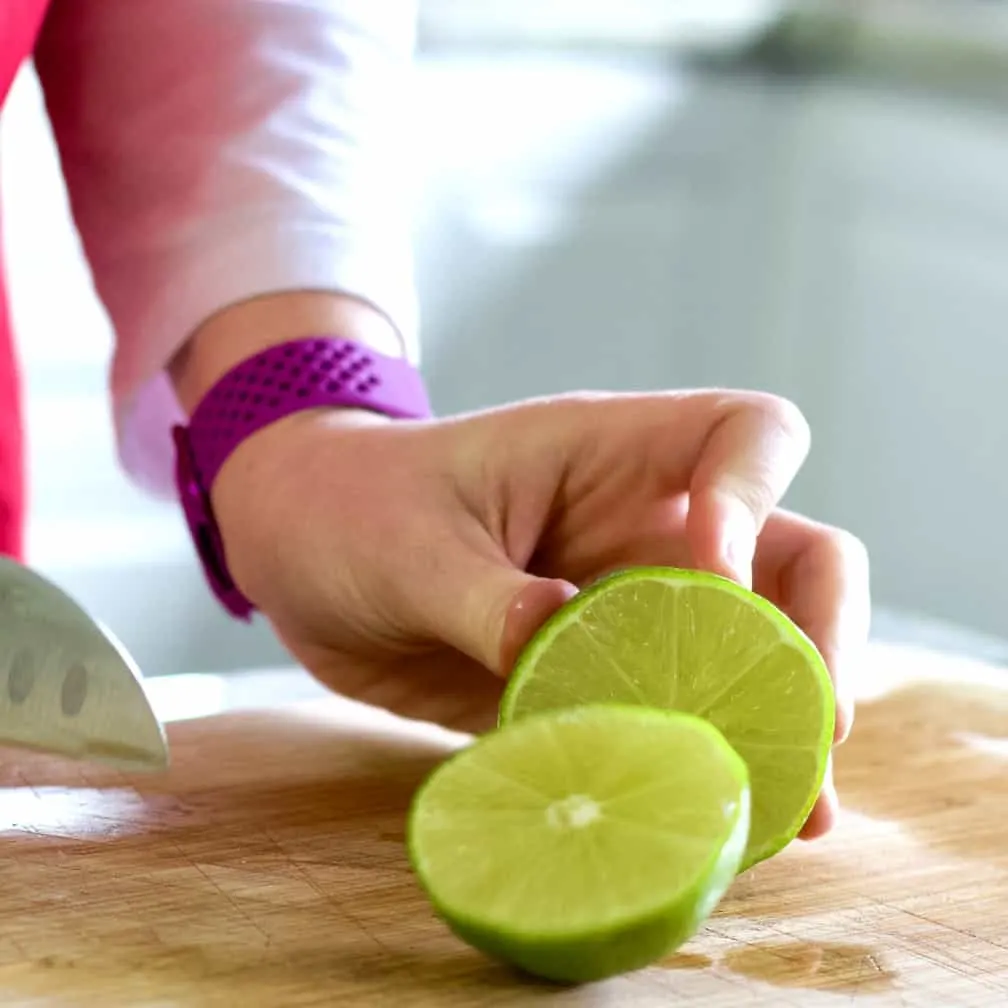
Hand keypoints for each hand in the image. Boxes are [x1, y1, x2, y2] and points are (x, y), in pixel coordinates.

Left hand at [210, 389, 869, 841]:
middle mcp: (647, 529)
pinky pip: (679, 717)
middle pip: (795, 560)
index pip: (747, 435)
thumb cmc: (354, 507)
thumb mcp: (407, 544)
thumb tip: (551, 648)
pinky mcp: (601, 678)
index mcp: (611, 454)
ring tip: (798, 810)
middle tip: (812, 726)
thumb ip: (481, 596)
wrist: (310, 552)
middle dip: (817, 637)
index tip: (715, 574)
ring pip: (754, 653)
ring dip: (783, 724)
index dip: (756, 497)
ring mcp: (633, 608)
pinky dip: (712, 764)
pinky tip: (733, 826)